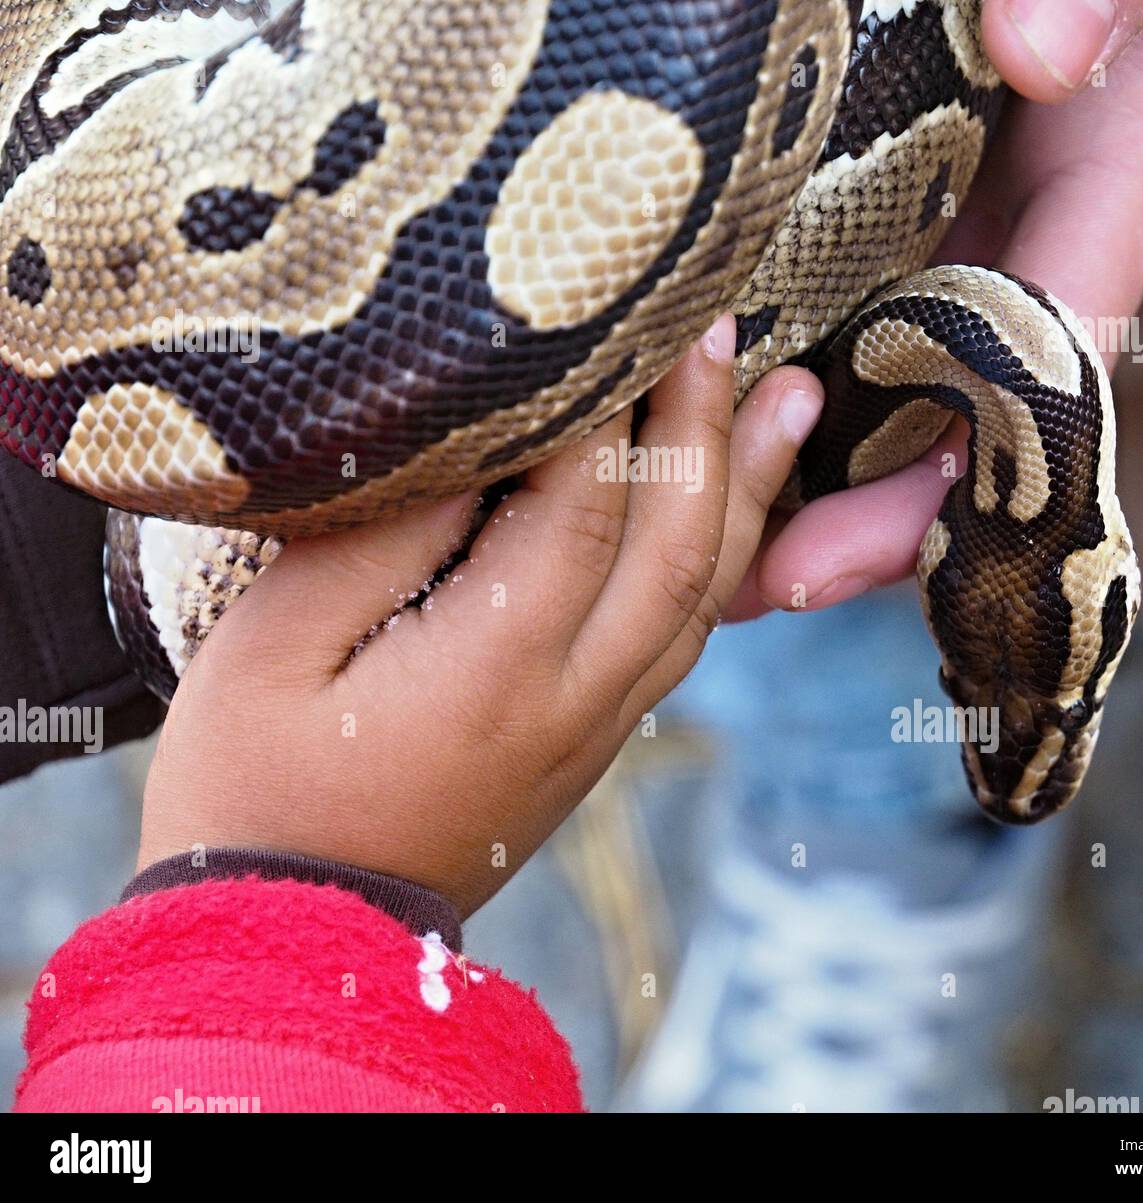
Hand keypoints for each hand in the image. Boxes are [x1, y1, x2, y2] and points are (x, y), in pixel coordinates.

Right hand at [137, 315, 823, 914]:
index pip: (586, 502)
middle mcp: (577, 697)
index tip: (635, 305)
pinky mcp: (591, 741)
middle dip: (710, 427)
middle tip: (732, 326)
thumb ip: (385, 535)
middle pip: (677, 543)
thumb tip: (479, 439)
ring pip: (701, 594)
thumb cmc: (254, 782)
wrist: (295, 936)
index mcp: (498, 665)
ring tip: (789, 397)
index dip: (617, 401)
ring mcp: (596, 728)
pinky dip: (723, 561)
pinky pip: (681, 636)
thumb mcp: (278, 643)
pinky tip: (737, 509)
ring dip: (747, 489)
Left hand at [728, 0, 1142, 619]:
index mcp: (1111, 148)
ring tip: (684, 518)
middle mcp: (1025, 184)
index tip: (831, 560)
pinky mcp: (879, 137)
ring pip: (879, 339)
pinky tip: (674, 374)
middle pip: (947, 388)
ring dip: (793, 441)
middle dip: (850, 499)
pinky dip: (763, 330)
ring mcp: (950, 169)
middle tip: (731, 587)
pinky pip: (826, 257)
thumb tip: (1046, 49)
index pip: (1038, 350)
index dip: (942, 474)